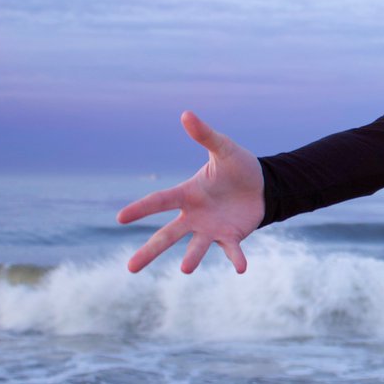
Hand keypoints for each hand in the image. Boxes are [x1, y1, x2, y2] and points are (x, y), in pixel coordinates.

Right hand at [117, 111, 264, 273]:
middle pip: (167, 235)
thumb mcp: (224, 149)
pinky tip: (241, 268)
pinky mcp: (231, 237)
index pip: (159, 201)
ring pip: (196, 247)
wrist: (263, 185)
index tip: (120, 218)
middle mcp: (194, 215)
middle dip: (149, 251)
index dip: (141, 208)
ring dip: (192, 258)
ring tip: (186, 269)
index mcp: (187, 194)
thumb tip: (186, 113)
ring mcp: (211, 229)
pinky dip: (236, 259)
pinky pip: (232, 250)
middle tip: (130, 268)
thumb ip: (205, 135)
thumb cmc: (238, 167)